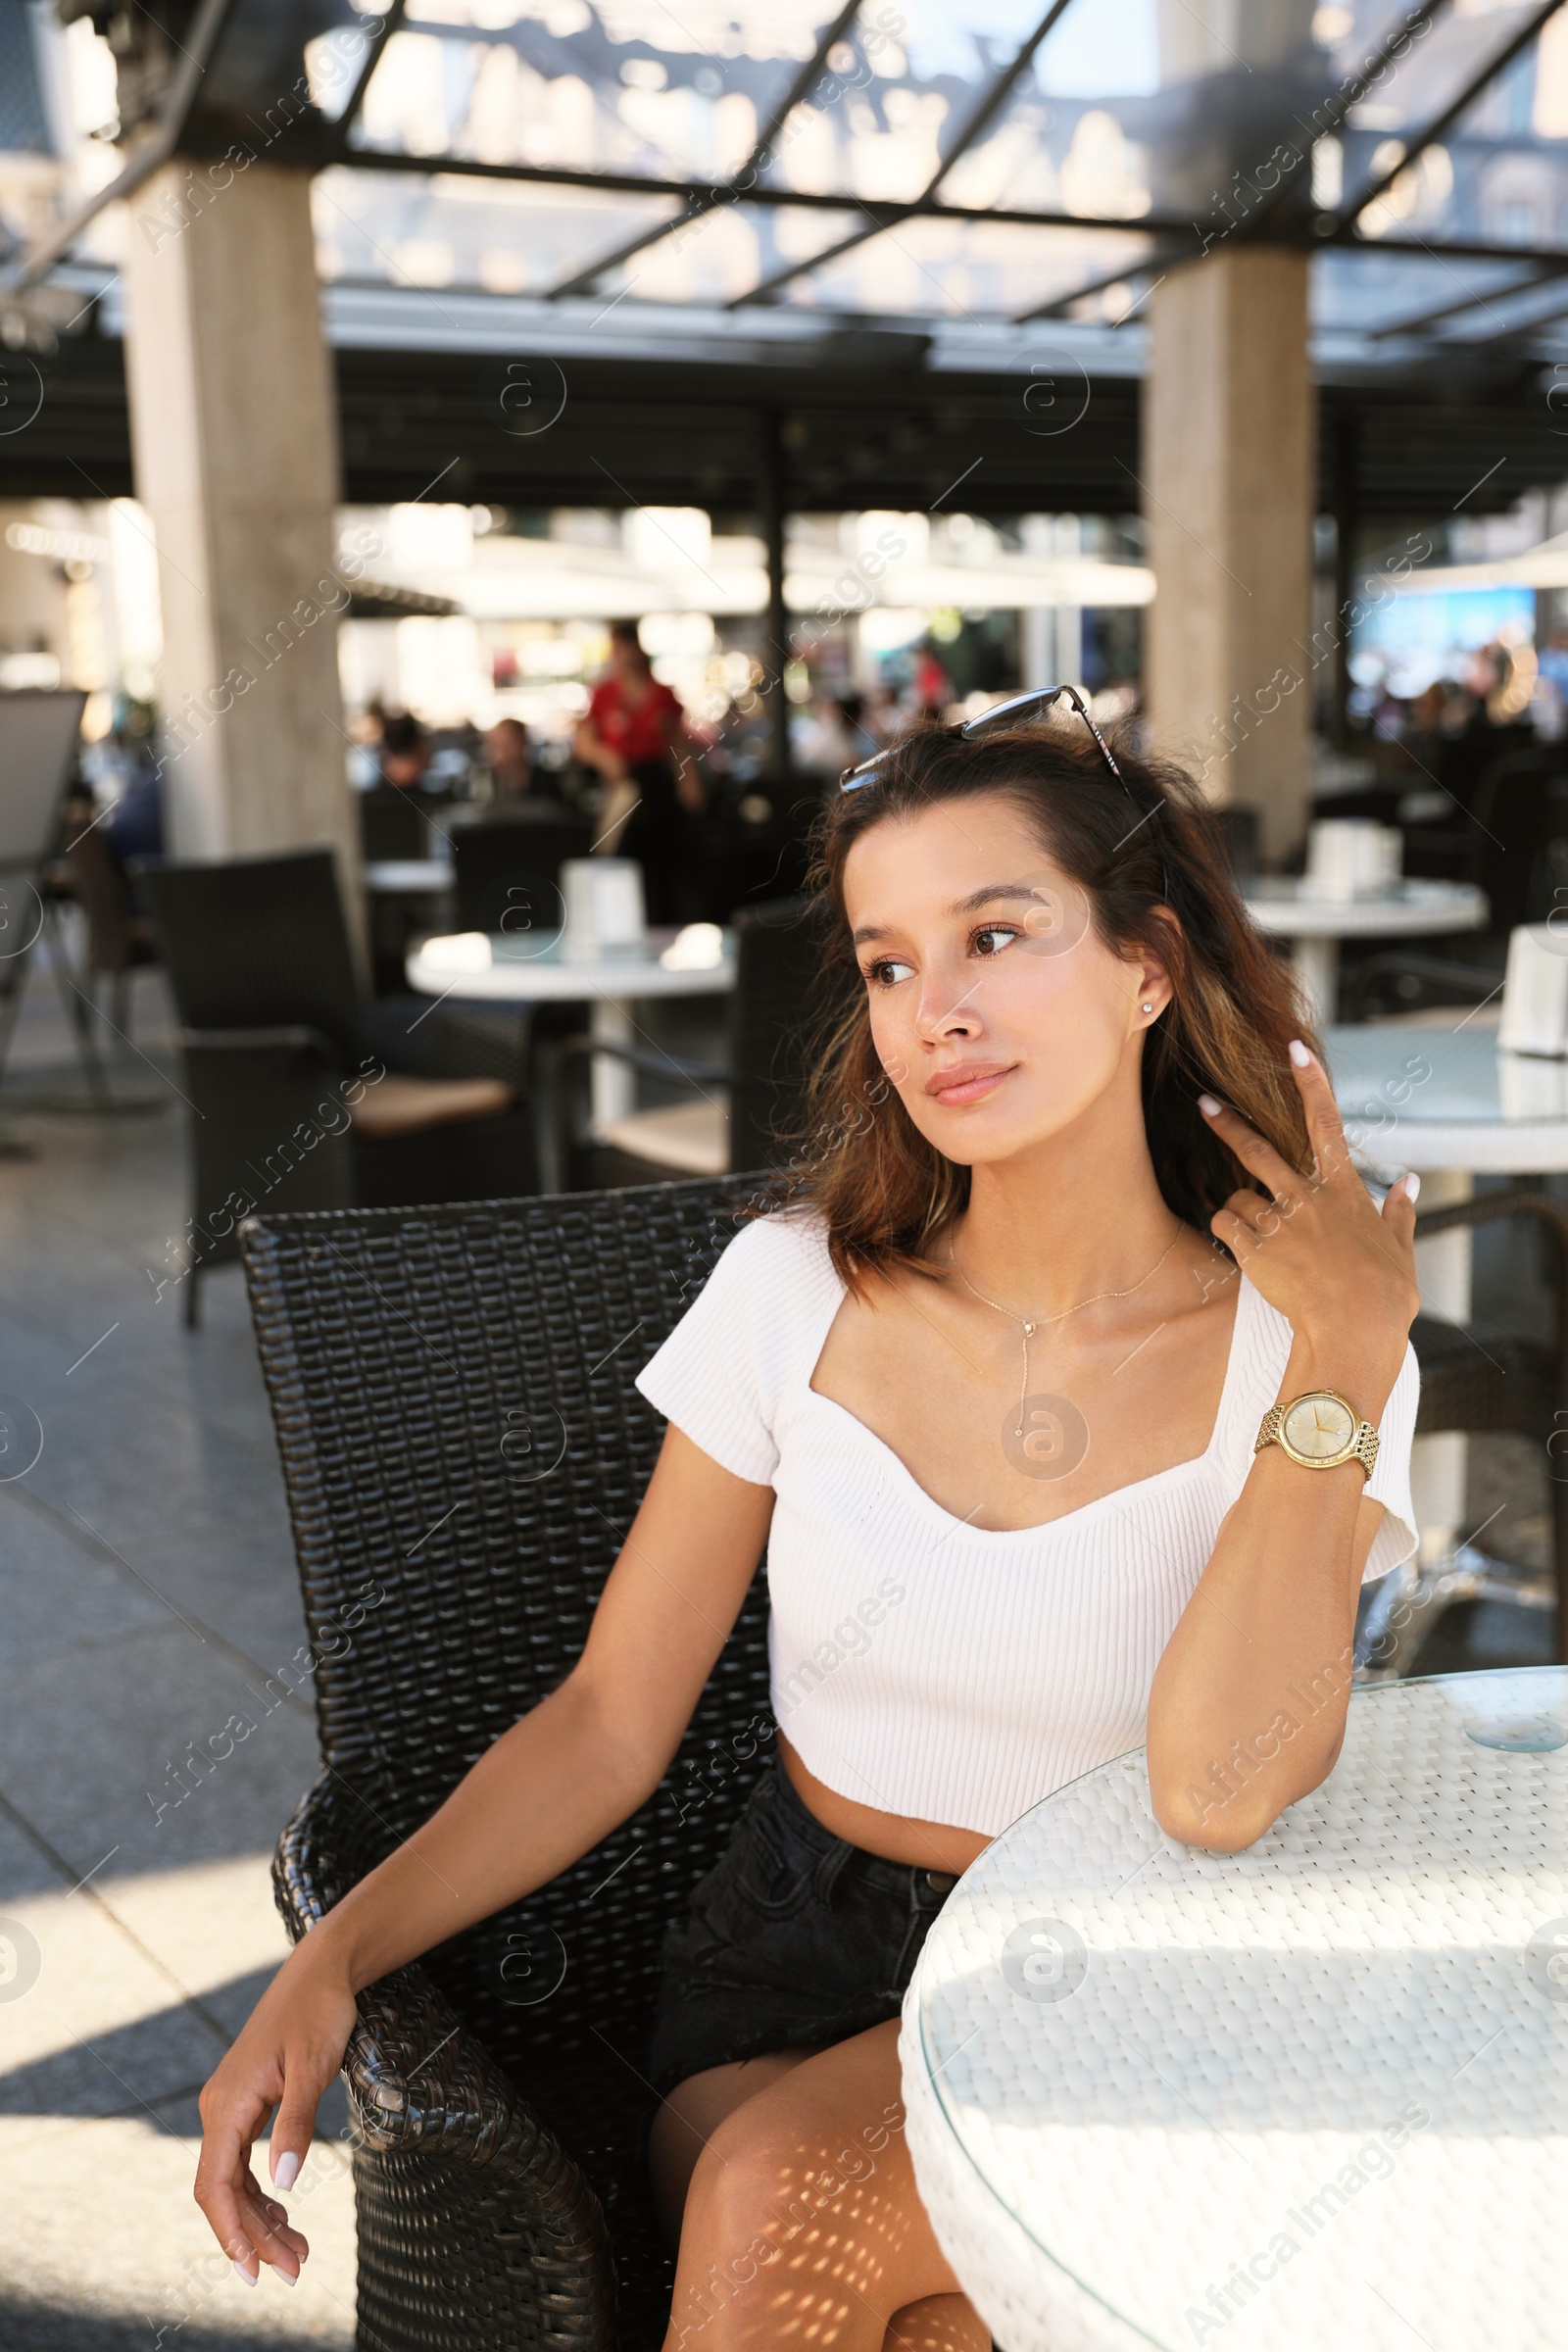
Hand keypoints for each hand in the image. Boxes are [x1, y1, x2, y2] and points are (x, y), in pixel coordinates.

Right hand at [193, 1949, 357, 2284]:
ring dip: (263, 2220)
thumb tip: (282, 2184)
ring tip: (299, 2253)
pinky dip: (264, 2193)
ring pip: (236, 2181)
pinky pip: (245, 2161)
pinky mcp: (247, 2103)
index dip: (231, 2233)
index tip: (254, 2272)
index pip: (216, 2186)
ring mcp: (231, 2107)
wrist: (322, 1970)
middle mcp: (219, 2109)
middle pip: (226, 2192)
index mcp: (228, 2103)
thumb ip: (296, 2125)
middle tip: (295, 2272)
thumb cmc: (319, 2012)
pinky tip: (286, 2214)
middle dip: (256, 2237)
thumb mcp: (314, 2068)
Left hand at [1199, 1040, 1419, 1396]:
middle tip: (1206, 1104)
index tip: (1293, 1051)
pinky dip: (1227, 1232)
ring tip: (1257, 1239)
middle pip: (1260, 1150)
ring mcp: (1280, 1222)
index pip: (1327, 1123)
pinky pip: (1225, 1225)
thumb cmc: (1383, 1298)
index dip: (1310, 1083)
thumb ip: (1399, 1211)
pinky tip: (1242, 1249)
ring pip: (1240, 1197)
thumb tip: (1409, 1182)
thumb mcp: (1400, 1249)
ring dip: (1240, 1210)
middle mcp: (1309, 1199)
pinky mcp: (1255, 1248)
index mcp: (1346, 1192)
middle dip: (1228, 1124)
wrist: (1354, 1331)